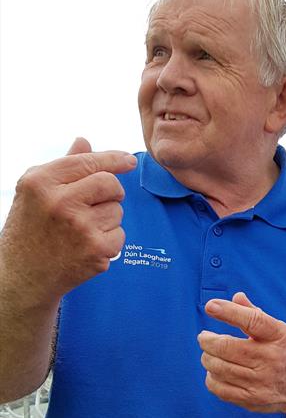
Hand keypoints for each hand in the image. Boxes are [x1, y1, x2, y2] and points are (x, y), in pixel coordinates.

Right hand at [0, 138, 136, 298]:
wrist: (24, 276)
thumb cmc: (30, 229)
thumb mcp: (35, 192)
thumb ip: (63, 166)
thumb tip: (84, 141)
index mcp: (42, 182)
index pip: (88, 162)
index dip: (113, 159)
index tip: (128, 161)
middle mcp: (61, 202)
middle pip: (110, 183)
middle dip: (112, 191)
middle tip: (99, 202)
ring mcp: (80, 227)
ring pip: (117, 210)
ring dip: (107, 218)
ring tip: (82, 230)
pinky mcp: (96, 250)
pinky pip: (120, 234)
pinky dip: (109, 241)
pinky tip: (87, 246)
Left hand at [198, 291, 285, 415]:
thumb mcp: (281, 330)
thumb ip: (256, 314)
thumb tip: (236, 297)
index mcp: (280, 336)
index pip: (252, 320)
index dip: (228, 312)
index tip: (210, 306)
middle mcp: (272, 359)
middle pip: (226, 347)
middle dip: (208, 340)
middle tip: (204, 338)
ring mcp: (262, 382)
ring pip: (218, 367)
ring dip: (207, 358)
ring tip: (210, 354)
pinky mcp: (253, 399)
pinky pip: (219, 388)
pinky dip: (211, 377)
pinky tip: (215, 372)